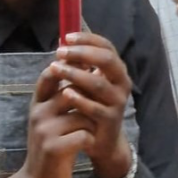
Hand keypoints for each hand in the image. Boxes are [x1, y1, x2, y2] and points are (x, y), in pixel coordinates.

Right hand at [23, 66, 95, 177]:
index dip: (70, 68)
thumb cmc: (52, 145)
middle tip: (95, 113)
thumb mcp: (51, 119)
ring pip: (82, 115)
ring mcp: (44, 130)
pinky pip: (83, 135)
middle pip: (72, 92)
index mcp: (37, 103)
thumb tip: (85, 68)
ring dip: (91, 124)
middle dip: (89, 102)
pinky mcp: (53, 148)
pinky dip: (90, 140)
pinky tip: (85, 146)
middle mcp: (38, 112)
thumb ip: (63, 97)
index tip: (88, 69)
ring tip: (87, 133)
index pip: (50, 74)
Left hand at [47, 32, 132, 177]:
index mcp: (117, 70)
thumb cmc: (92, 105)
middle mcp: (122, 83)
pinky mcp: (111, 120)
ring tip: (55, 68)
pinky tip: (65, 92)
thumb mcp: (87, 83)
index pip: (107, 46)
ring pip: (98, 84)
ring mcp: (118, 102)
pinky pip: (95, 108)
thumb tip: (63, 42)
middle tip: (60, 52)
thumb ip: (80, 65)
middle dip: (82, 53)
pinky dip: (79, 99)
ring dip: (75, 74)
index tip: (66, 37)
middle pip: (107, 60)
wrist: (102, 140)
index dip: (88, 39)